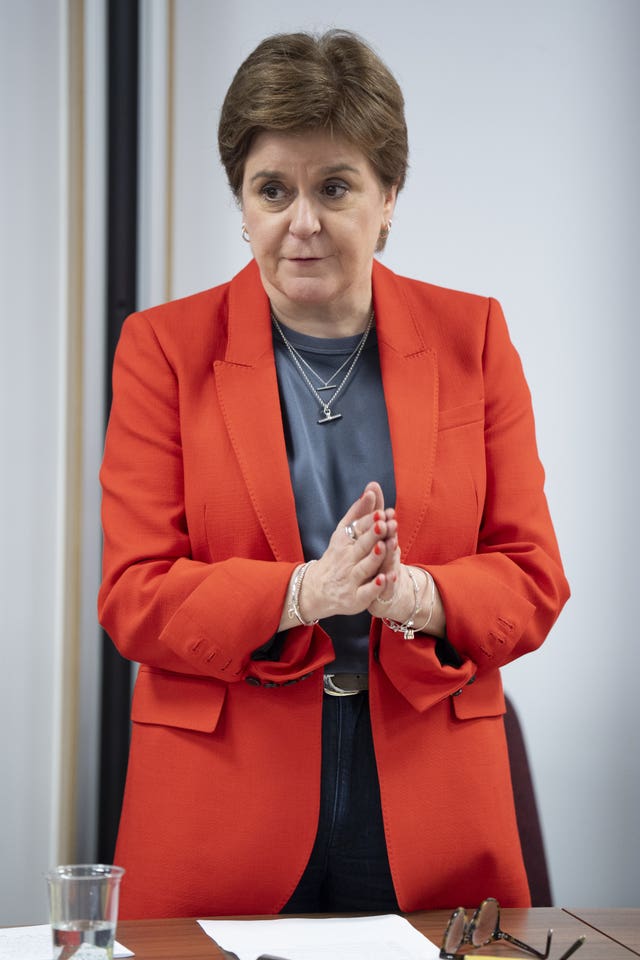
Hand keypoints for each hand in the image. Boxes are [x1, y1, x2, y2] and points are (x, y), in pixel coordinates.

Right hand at [295, 482, 397, 621]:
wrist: (315, 590)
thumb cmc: (336, 557)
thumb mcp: (343, 533)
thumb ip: (358, 512)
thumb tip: (372, 488)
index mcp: (344, 542)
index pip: (358, 529)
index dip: (370, 521)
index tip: (382, 511)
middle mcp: (346, 560)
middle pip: (362, 546)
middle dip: (373, 535)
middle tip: (385, 523)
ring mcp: (350, 580)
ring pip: (365, 568)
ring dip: (375, 557)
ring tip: (385, 546)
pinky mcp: (355, 599)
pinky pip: (366, 592)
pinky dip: (375, 587)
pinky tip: (385, 578)